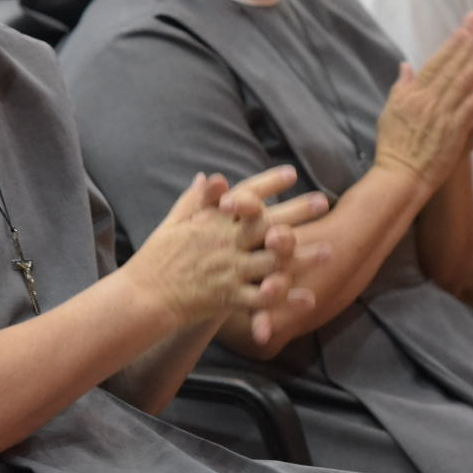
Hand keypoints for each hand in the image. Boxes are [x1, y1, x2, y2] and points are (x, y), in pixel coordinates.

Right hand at [124, 169, 322, 338]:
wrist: (143, 296)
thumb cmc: (156, 258)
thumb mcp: (173, 222)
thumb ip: (195, 200)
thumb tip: (210, 177)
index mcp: (212, 221)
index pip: (245, 195)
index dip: (268, 183)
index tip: (292, 172)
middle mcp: (224, 242)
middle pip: (267, 223)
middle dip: (296, 212)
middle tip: (322, 202)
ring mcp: (228, 270)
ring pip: (272, 261)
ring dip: (302, 257)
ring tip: (329, 250)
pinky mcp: (227, 297)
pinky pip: (261, 299)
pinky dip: (285, 299)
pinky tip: (308, 297)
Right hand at [374, 13, 472, 191]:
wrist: (399, 176)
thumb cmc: (394, 146)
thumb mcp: (391, 111)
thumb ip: (401, 87)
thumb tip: (406, 66)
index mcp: (412, 94)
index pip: (435, 63)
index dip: (452, 45)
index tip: (465, 29)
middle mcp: (427, 101)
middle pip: (451, 68)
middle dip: (467, 46)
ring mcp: (441, 115)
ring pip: (462, 83)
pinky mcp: (453, 131)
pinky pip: (471, 107)